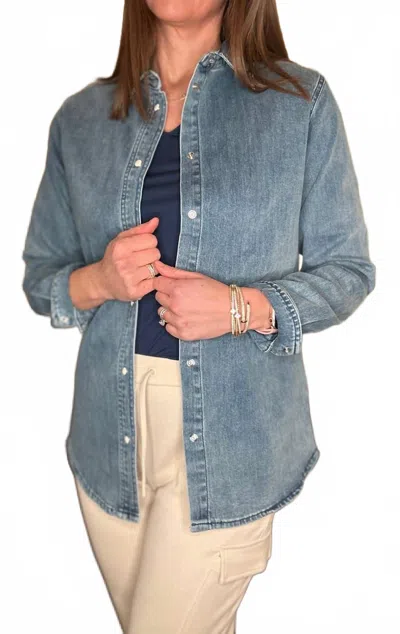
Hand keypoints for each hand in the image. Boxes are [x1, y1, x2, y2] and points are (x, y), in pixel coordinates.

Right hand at [96, 217, 160, 301]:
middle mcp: (124, 262)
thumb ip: (140, 230)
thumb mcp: (121, 240)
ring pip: (157, 268)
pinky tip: (143, 279)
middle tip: (141, 260)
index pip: (152, 239)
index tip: (141, 248)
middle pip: (156, 253)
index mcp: (121, 247)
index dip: (149, 243)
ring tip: (140, 269)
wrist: (102, 281)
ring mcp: (130, 278)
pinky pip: (156, 282)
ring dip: (152, 268)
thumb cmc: (114, 258)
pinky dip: (152, 280)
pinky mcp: (135, 291)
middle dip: (151, 256)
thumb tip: (156, 221)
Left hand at [153, 260, 272, 339]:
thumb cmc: (216, 292)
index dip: (164, 283)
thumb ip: (173, 272)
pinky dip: (175, 323)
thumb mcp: (196, 276)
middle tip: (184, 296)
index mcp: (177, 289)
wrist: (233, 310)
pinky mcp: (183, 334)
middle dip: (168, 295)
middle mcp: (175, 306)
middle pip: (158, 298)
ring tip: (187, 308)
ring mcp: (179, 322)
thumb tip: (157, 266)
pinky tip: (187, 318)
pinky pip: (168, 328)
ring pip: (162, 313)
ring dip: (171, 310)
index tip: (173, 285)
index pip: (156, 283)